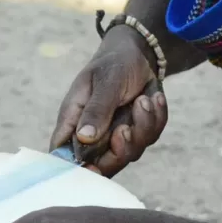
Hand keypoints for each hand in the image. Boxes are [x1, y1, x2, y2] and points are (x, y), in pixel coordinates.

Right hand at [50, 27, 167, 176]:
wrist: (139, 54)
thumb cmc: (112, 64)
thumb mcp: (105, 82)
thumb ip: (97, 110)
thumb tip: (85, 137)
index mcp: (74, 121)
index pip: (65, 154)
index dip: (75, 169)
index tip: (92, 169)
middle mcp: (94, 134)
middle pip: (103, 165)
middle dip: (119, 149)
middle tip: (125, 128)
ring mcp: (117, 136)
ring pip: (131, 152)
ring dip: (142, 125)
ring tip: (143, 100)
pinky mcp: (138, 132)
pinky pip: (151, 136)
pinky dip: (156, 117)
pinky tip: (154, 97)